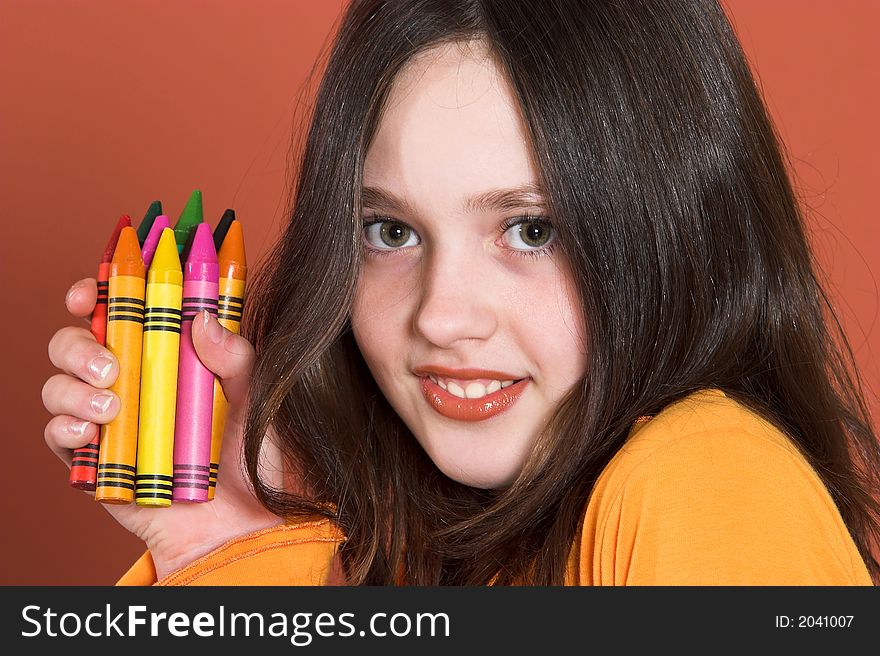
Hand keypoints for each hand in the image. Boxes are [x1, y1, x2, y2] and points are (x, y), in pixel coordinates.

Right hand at [43, 278, 283, 578]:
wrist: (238, 525)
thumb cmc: (251, 457)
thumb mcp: (259, 397)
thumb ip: (237, 356)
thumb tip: (201, 319)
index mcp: (171, 356)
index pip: (127, 309)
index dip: (103, 288)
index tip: (96, 286)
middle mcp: (135, 380)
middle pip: (80, 339)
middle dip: (78, 341)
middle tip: (110, 364)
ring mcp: (110, 418)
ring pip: (59, 381)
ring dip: (72, 386)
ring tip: (112, 406)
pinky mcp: (94, 458)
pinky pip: (58, 432)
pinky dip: (66, 426)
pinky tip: (92, 433)